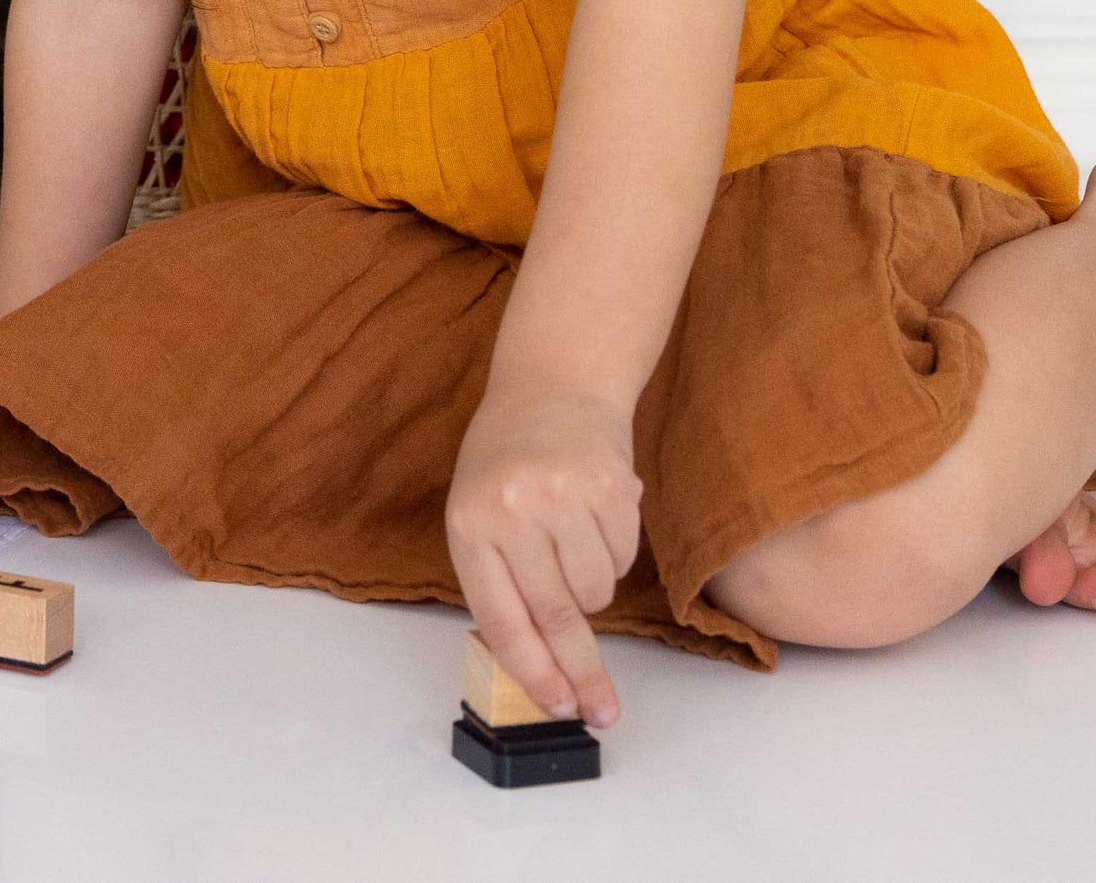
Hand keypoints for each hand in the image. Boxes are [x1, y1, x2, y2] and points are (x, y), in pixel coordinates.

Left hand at [444, 378, 642, 729]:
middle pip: (558, 617)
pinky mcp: (614, 487)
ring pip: (597, 592)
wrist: (553, 385)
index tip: (558, 708)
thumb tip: (537, 665)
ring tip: (574, 549)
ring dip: (592, 593)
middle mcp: (516, 511)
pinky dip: (614, 556)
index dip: (533, 672)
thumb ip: (498, 581)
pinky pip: (624, 559)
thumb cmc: (506, 461)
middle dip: (582, 673)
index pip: (503, 619)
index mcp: (470, 524)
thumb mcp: (476, 513)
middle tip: (602, 710)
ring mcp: (567, 497)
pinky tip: (595, 519)